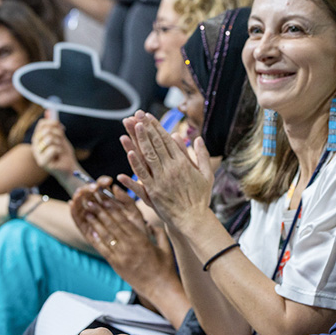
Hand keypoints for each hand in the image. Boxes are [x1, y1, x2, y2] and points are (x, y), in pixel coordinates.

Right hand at [32, 109, 78, 176]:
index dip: (54, 123)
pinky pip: (53, 149)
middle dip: (59, 134)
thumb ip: (54, 125)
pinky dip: (60, 151)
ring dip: (60, 144)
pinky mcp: (42, 162)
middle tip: (61, 142)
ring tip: (60, 150)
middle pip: (46, 130)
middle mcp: (34, 146)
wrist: (69, 168)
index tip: (62, 128)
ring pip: (49, 138)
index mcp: (37, 138)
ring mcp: (37, 154)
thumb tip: (49, 111)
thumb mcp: (60, 136)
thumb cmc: (64, 153)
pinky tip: (59, 157)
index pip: (42, 124)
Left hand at [71, 177, 174, 283]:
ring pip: (106, 236)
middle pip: (112, 226)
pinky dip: (97, 240)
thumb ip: (158, 233)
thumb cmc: (166, 269)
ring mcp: (122, 257)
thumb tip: (150, 223)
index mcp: (141, 241)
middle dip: (100, 212)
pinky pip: (104, 251)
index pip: (124, 221)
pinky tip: (90, 231)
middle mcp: (130, 247)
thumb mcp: (166, 247)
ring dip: (95, 223)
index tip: (105, 199)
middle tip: (91, 201)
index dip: (113, 209)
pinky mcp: (117, 266)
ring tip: (87, 212)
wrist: (161, 290)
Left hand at [118, 111, 214, 231]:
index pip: (167, 140)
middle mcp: (172, 169)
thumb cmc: (201, 197)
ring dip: (139, 140)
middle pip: (156, 144)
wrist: (194, 219)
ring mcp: (162, 180)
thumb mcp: (206, 174)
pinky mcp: (154, 192)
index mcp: (184, 163)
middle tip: (137, 114)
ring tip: (132, 126)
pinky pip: (142, 176)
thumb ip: (202, 155)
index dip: (156, 127)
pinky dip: (135, 164)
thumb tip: (197, 138)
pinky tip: (128, 153)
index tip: (148, 116)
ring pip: (148, 156)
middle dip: (146, 128)